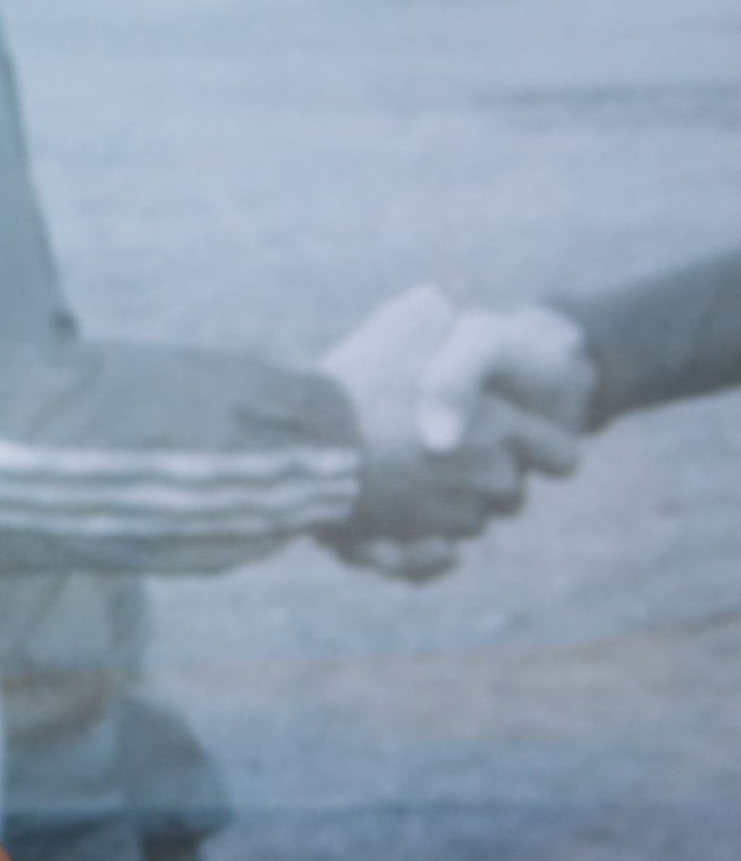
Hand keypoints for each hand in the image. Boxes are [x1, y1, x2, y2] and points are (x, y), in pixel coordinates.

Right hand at [316, 286, 582, 581]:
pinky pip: (436, 558)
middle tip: (442, 452)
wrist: (298, 444)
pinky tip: (404, 526)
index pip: (562, 457)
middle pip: (513, 494)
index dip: (542, 448)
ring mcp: (450, 518)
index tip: (516, 439)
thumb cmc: (353, 382)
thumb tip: (436, 302)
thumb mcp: (400, 323)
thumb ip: (430, 314)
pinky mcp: (410, 548)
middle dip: (487, 478)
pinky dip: (424, 549)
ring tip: (405, 477)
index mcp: (498, 428)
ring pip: (470, 524)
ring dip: (449, 507)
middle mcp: (486, 479)